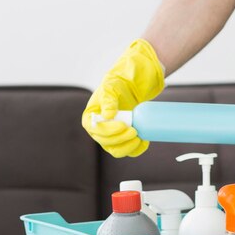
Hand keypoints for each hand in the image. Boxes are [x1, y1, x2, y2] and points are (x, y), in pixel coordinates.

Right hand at [82, 38, 164, 157]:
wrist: (131, 86)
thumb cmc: (117, 84)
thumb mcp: (110, 87)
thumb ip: (108, 100)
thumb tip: (108, 116)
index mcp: (91, 117)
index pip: (95, 129)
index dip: (108, 131)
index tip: (123, 125)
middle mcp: (99, 130)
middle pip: (106, 142)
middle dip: (120, 139)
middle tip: (134, 131)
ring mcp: (111, 136)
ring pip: (116, 150)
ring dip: (128, 147)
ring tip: (139, 137)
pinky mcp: (123, 139)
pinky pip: (128, 150)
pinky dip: (136, 149)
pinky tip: (144, 142)